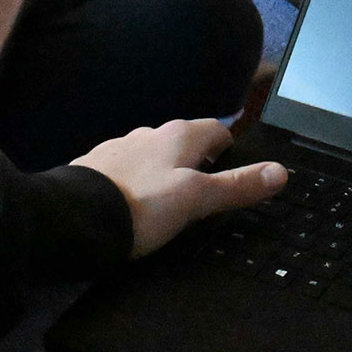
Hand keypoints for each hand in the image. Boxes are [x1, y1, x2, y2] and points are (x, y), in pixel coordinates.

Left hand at [70, 118, 287, 256]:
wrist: (71, 220)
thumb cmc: (141, 208)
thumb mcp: (197, 200)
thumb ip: (237, 186)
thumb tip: (280, 172)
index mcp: (179, 135)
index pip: (218, 131)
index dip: (230, 153)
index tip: (234, 176)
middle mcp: (149, 133)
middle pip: (185, 143)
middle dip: (197, 165)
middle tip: (204, 199)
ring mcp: (119, 148)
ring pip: (154, 157)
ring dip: (164, 175)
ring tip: (166, 208)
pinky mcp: (94, 167)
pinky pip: (126, 172)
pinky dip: (135, 185)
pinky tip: (132, 209)